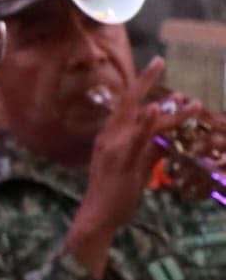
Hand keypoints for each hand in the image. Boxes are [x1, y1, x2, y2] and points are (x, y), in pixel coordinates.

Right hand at [67, 57, 199, 276]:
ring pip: (141, 122)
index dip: (141, 85)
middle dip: (145, 81)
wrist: (96, 218)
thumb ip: (151, 151)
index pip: (127, 105)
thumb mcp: (136, 169)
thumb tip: (168, 139)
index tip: (155, 65)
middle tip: (160, 60)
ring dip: (163, 107)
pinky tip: (153, 110)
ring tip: (184, 96)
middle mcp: (110, 138)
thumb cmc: (114, 194)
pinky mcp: (122, 163)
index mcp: (111, 137)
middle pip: (128, 103)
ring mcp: (115, 150)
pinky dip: (144, 124)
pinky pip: (136, 141)